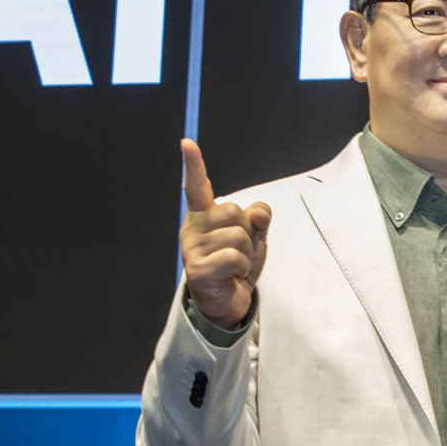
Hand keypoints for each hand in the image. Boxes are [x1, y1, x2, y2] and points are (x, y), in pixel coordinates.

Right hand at [179, 138, 271, 327]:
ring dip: (247, 253)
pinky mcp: (197, 270)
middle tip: (239, 251)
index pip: (197, 186)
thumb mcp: (253, 237)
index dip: (194, 165)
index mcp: (203, 216)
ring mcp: (192, 249)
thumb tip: (259, 212)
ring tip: (236, 266)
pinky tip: (232, 276)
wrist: (226, 302)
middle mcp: (192, 228)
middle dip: (247, 232)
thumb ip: (259, 219)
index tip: (187, 143)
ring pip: (237, 236)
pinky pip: (234, 256)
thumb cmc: (235, 264)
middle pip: (233, 211)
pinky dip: (243, 267)